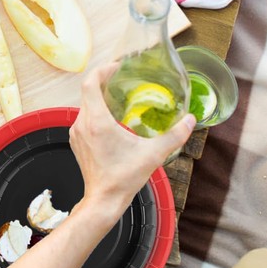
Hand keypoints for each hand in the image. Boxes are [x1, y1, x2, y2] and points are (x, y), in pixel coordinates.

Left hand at [70, 65, 194, 216]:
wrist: (103, 200)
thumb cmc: (124, 177)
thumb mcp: (153, 155)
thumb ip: (174, 136)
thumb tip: (190, 121)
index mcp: (97, 121)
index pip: (90, 83)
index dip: (101, 70)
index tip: (115, 67)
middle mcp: (82, 123)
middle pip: (87, 92)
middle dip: (103, 82)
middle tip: (121, 78)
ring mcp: (76, 133)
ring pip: (85, 105)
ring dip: (99, 98)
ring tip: (118, 96)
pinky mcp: (76, 141)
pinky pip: (83, 118)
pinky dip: (95, 112)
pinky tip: (110, 118)